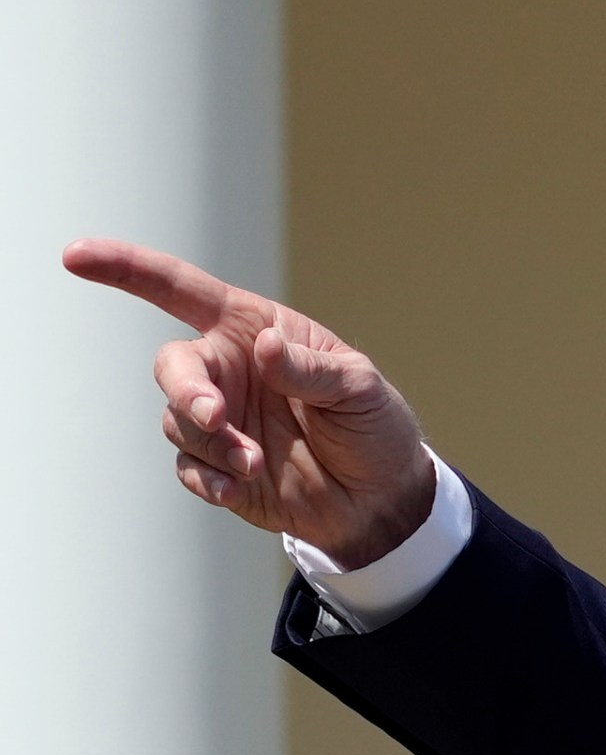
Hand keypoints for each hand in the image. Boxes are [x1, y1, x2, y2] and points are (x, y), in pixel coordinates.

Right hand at [64, 239, 434, 567]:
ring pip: (178, 421)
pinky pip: (188, 467)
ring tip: (256, 462)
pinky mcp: (217, 465)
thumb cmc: (373, 427)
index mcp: (255, 330)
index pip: (182, 291)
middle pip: (172, 366)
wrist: (380, 498)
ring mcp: (220, 418)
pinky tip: (240, 488)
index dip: (128, 269)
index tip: (76, 256)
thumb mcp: (359, 389)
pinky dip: (209, 479)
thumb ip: (311, 370)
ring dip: (213, 442)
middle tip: (215, 416)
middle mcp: (228, 369)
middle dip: (186, 391)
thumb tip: (265, 346)